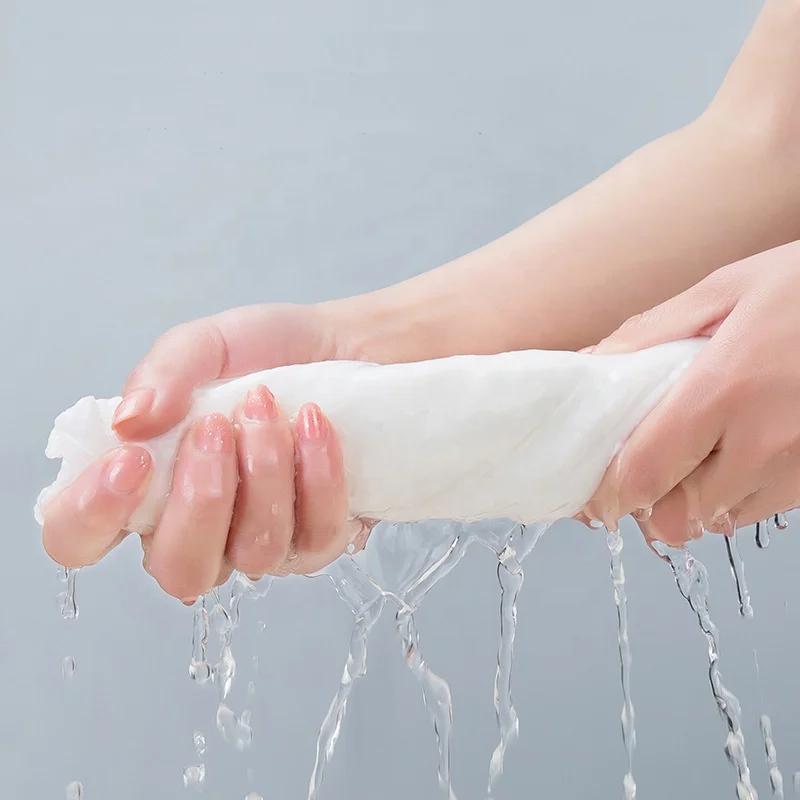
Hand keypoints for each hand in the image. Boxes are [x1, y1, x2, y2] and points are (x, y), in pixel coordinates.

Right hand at [42, 303, 373, 600]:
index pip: (78, 537)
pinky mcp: (319, 539)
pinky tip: (314, 422)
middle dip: (200, 498)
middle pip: (177, 569)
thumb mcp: (206, 344)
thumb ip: (162, 374)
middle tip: (216, 426)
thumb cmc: (264, 355)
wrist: (341, 347)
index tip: (133, 458)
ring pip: (255, 554)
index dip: (90, 514)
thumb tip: (128, 420)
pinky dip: (317, 474)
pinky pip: (318, 536)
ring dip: (263, 473)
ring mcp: (260, 543)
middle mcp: (197, 530)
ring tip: (267, 406)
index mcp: (142, 487)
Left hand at [583, 239, 799, 545]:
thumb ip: (649, 334)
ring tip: (690, 455)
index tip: (597, 479)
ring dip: (692, 500)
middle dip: (648, 499)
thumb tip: (591, 363)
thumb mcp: (727, 288)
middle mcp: (766, 443)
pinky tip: (735, 453)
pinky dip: (736, 494)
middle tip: (639, 465)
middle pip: (676, 515)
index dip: (610, 488)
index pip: (643, 475)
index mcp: (725, 390)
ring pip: (720, 520)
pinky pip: (762, 509)